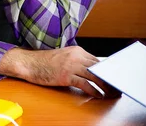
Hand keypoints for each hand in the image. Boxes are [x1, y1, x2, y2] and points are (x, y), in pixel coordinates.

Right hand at [0, 46, 120, 98]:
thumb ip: (78, 61)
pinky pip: (85, 84)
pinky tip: (98, 96)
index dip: (108, 71)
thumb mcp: (64, 57)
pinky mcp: (66, 76)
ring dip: (106, 86)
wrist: (28, 63)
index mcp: (76, 50)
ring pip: (95, 76)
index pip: (98, 61)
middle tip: (117, 88)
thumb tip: (93, 70)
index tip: (115, 78)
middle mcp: (76, 56)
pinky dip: (94, 91)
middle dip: (110, 79)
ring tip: (111, 94)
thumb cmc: (45, 62)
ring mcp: (71, 65)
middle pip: (100, 68)